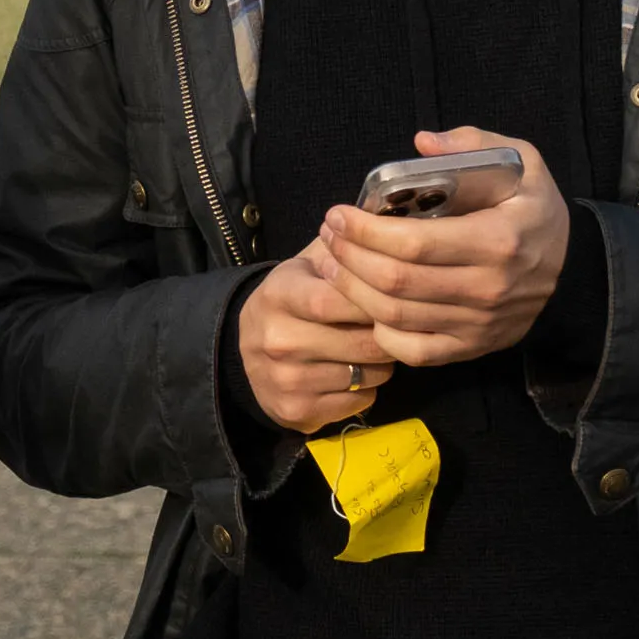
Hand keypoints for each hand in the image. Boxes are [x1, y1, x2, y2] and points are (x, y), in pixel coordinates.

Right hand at [236, 251, 400, 434]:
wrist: (244, 353)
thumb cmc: (290, 301)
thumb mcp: (305, 266)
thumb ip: (343, 250)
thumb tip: (387, 227)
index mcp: (279, 294)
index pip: (338, 299)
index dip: (374, 300)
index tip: (394, 298)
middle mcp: (277, 339)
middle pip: (362, 342)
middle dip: (389, 335)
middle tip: (394, 328)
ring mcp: (285, 380)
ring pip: (368, 374)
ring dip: (382, 363)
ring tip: (368, 349)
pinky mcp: (296, 411)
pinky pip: (360, 401)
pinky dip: (366, 389)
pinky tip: (351, 375)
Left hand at [321, 125, 569, 369]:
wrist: (573, 274)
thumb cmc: (535, 212)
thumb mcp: (523, 163)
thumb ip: (475, 144)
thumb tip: (422, 144)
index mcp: (499, 240)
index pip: (415, 243)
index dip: (365, 231)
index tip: (338, 214)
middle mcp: (488, 289)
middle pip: (396, 282)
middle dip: (349, 257)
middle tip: (327, 235)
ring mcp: (478, 324)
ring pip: (396, 316)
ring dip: (352, 290)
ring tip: (330, 262)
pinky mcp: (471, 348)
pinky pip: (413, 350)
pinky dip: (379, 330)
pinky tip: (363, 303)